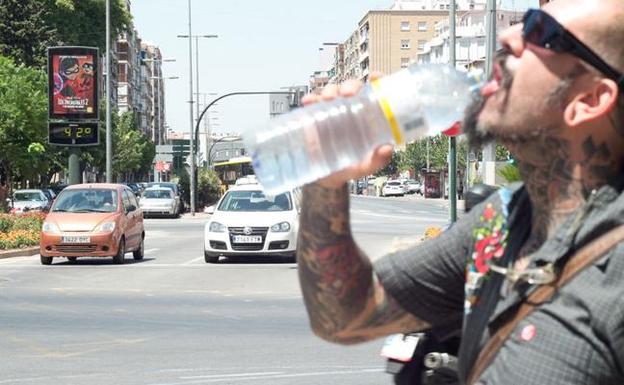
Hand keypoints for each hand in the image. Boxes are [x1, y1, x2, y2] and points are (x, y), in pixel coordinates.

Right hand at [300, 74, 392, 188]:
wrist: (325, 178)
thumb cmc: (349, 167)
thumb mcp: (365, 166)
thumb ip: (377, 160)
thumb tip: (386, 148)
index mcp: (368, 117)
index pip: (375, 93)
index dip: (377, 81)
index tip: (375, 77)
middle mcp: (351, 110)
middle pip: (352, 88)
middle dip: (350, 85)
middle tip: (347, 94)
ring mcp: (333, 111)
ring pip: (333, 91)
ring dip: (330, 90)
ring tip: (327, 98)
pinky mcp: (316, 117)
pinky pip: (313, 103)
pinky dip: (310, 98)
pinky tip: (308, 101)